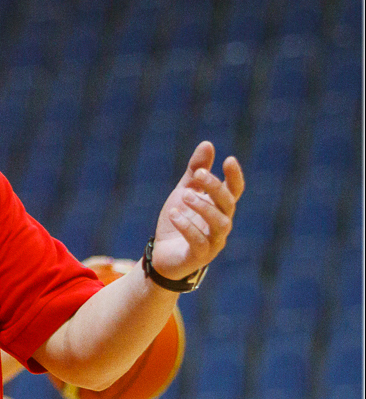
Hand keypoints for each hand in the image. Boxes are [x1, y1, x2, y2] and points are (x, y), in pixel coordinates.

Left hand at [152, 141, 244, 279]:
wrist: (163, 254)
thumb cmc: (179, 221)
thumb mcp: (184, 192)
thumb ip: (195, 171)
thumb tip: (208, 143)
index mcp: (218, 208)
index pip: (234, 191)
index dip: (235, 176)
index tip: (229, 159)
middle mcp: (221, 224)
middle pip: (227, 204)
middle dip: (214, 188)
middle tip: (197, 175)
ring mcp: (213, 241)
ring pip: (219, 223)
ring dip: (203, 207)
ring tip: (185, 195)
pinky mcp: (200, 256)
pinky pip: (199, 241)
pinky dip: (187, 227)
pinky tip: (175, 215)